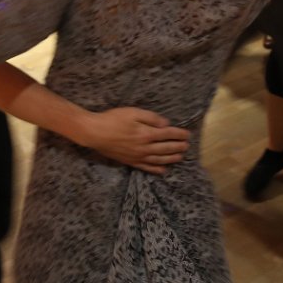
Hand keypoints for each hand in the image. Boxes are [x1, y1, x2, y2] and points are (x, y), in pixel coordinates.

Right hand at [72, 107, 190, 174]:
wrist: (94, 133)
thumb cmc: (113, 119)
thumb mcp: (133, 112)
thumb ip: (151, 118)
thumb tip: (166, 124)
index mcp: (146, 133)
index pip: (168, 134)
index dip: (179, 134)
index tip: (188, 134)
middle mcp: (145, 147)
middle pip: (166, 148)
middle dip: (178, 146)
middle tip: (187, 146)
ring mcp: (138, 156)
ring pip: (159, 159)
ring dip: (171, 158)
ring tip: (180, 157)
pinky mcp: (130, 162)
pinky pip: (146, 168)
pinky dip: (156, 169)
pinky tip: (163, 170)